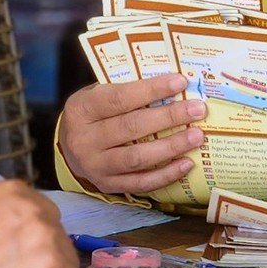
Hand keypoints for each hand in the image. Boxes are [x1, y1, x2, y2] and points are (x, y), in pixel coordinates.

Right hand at [0, 179, 80, 267]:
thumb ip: (6, 216)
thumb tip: (28, 232)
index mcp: (13, 190)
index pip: (45, 211)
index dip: (34, 236)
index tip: (20, 251)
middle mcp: (34, 207)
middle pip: (58, 233)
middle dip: (45, 253)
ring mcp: (46, 236)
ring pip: (67, 259)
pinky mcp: (53, 267)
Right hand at [57, 76, 206, 193]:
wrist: (69, 148)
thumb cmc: (93, 115)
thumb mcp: (97, 95)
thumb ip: (125, 89)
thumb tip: (172, 84)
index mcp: (81, 110)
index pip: (119, 98)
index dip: (151, 90)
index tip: (180, 82)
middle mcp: (84, 139)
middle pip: (131, 127)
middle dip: (168, 117)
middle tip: (197, 110)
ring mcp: (95, 165)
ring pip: (137, 158)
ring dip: (171, 147)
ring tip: (196, 137)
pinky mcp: (107, 185)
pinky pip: (140, 183)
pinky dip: (165, 174)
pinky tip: (186, 164)